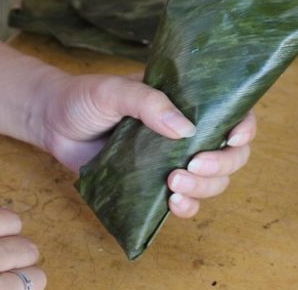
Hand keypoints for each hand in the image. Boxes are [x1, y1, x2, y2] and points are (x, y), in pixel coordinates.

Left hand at [35, 74, 255, 218]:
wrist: (53, 123)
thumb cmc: (85, 97)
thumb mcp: (114, 90)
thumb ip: (149, 103)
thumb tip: (185, 129)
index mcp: (187, 102)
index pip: (233, 113)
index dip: (244, 127)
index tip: (234, 138)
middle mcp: (188, 132)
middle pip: (231, 154)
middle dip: (221, 165)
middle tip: (194, 166)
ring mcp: (173, 160)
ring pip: (213, 181)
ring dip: (205, 188)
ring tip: (175, 186)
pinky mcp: (155, 184)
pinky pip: (185, 201)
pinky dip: (187, 207)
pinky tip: (173, 205)